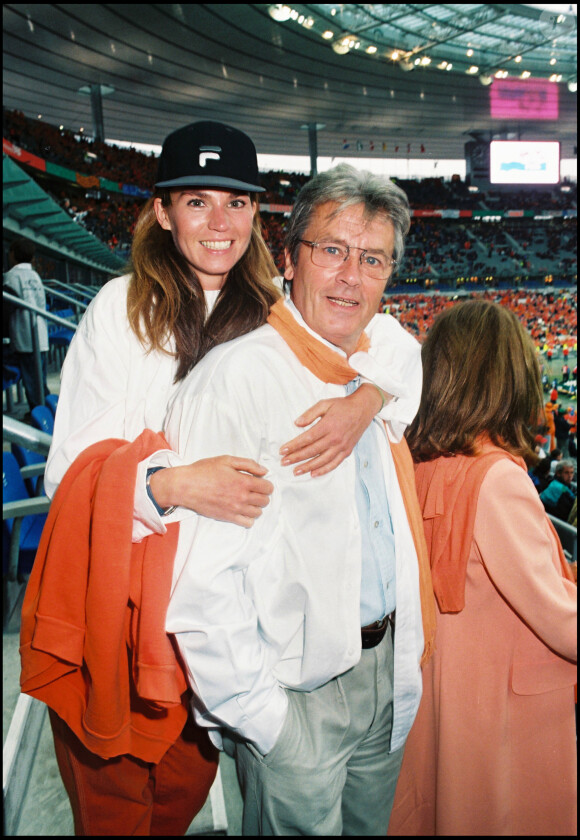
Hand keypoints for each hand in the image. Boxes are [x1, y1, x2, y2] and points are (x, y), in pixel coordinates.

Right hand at [148, 456, 272, 527]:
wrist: (186, 486)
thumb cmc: (204, 471)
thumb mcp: (226, 460)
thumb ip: (248, 464)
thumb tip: (264, 471)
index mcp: (243, 481)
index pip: (268, 488)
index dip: (266, 484)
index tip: (260, 482)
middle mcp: (242, 497)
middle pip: (265, 501)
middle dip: (262, 494)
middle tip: (253, 490)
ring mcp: (235, 509)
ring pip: (258, 512)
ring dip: (256, 506)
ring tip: (247, 499)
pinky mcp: (228, 517)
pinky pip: (247, 523)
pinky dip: (249, 518)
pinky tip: (242, 510)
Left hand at [279, 384, 386, 476]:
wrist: (363, 409)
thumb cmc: (342, 406)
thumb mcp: (325, 403)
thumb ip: (310, 414)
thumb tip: (297, 423)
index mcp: (328, 425)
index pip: (307, 438)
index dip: (293, 445)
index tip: (282, 450)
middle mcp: (335, 438)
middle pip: (312, 451)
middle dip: (296, 458)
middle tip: (284, 462)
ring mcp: (342, 446)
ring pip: (322, 460)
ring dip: (307, 467)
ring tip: (295, 471)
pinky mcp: (347, 451)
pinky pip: (334, 464)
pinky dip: (323, 470)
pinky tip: (313, 474)